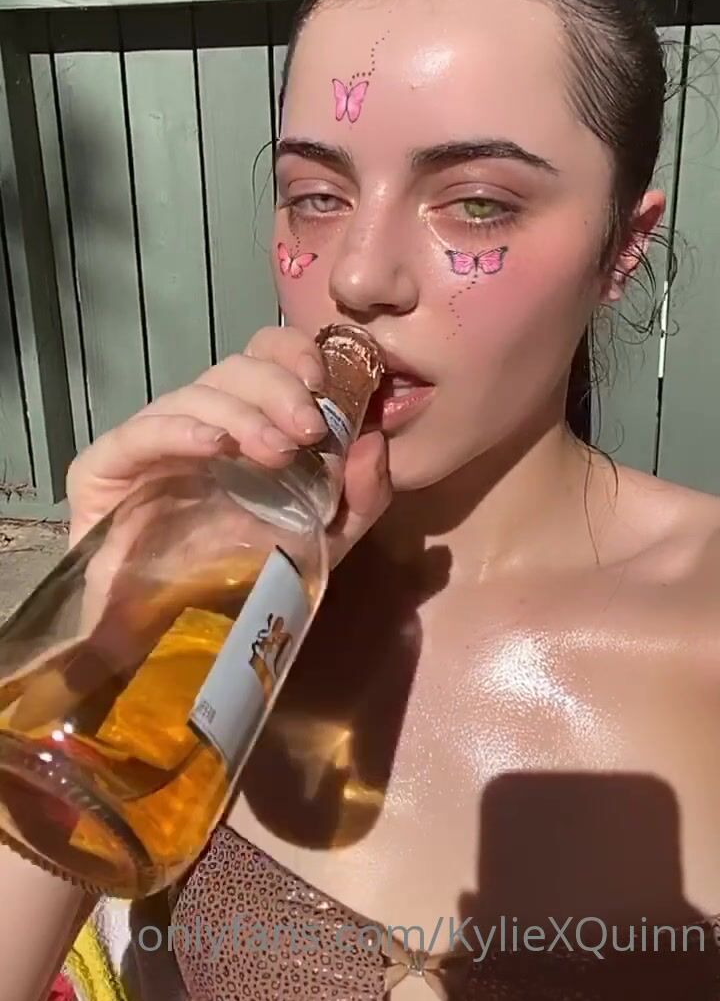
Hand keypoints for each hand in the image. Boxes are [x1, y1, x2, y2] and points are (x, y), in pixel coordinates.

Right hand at [66, 326, 390, 570]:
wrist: (178, 647)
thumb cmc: (249, 586)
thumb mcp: (327, 541)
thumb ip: (359, 495)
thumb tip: (373, 440)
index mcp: (245, 425)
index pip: (263, 359)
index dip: (293, 354)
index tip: (324, 383)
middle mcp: (197, 424)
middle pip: (232, 370)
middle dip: (277, 389)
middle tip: (310, 429)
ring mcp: (149, 446)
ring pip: (193, 395)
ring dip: (243, 415)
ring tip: (279, 453)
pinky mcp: (102, 473)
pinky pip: (137, 436)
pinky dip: (180, 430)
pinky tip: (216, 446)